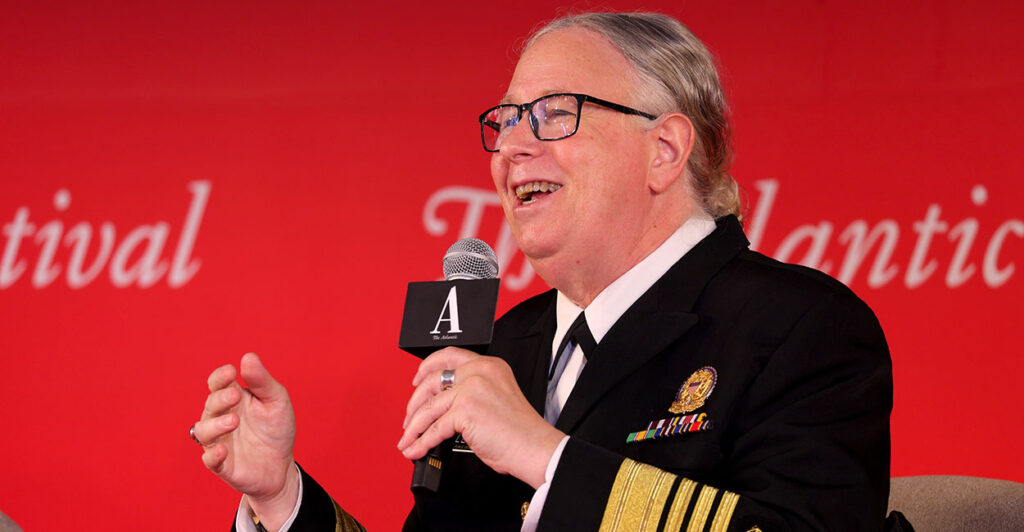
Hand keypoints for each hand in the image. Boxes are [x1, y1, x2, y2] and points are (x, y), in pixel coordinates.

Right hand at [192, 353, 299, 528]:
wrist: (282, 465)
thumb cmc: (277, 428)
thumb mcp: (276, 400)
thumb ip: (262, 381)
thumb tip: (248, 357)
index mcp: (233, 398)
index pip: (217, 383)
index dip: (220, 377)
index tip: (231, 372)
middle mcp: (220, 417)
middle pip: (210, 404)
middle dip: (220, 399)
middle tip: (235, 397)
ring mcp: (219, 441)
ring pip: (203, 431)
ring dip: (215, 425)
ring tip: (233, 421)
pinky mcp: (222, 464)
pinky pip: (210, 459)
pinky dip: (213, 454)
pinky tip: (223, 449)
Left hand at [398, 347, 564, 488]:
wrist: (534, 447)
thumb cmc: (520, 430)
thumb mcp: (497, 396)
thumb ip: (472, 391)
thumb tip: (442, 404)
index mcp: (489, 365)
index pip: (450, 356)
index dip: (427, 366)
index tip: (417, 378)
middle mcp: (479, 372)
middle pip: (432, 381)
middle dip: (414, 403)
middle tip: (408, 418)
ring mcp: (471, 389)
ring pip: (428, 408)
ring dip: (413, 427)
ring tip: (407, 439)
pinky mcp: (465, 410)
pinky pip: (434, 428)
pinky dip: (421, 442)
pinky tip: (416, 448)